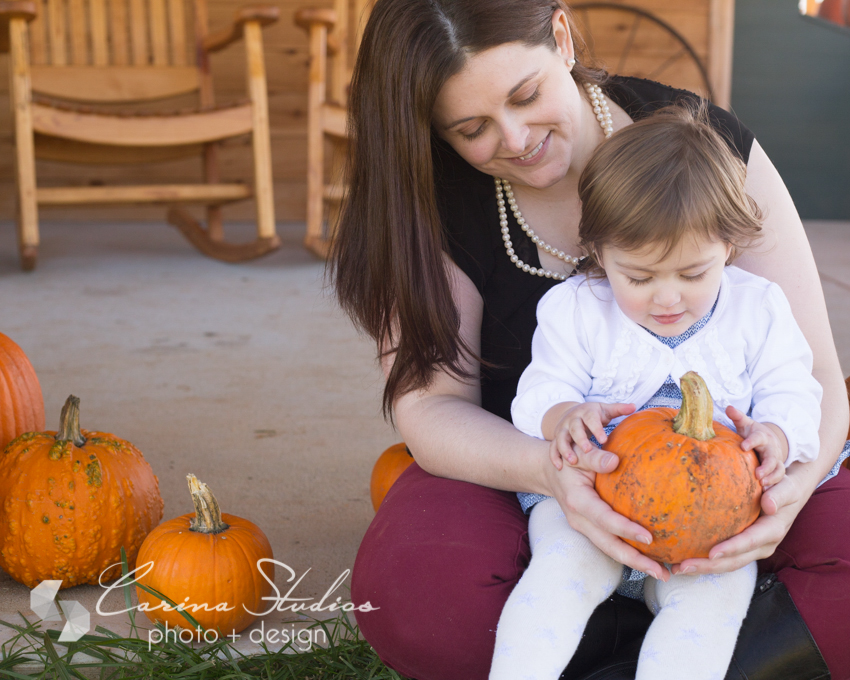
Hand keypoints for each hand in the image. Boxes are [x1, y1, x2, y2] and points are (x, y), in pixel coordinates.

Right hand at [543, 445, 669, 581]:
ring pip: (610, 549)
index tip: (649, 537)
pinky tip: (649, 556)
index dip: (626, 530)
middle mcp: (579, 520)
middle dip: (635, 561)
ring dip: (635, 562)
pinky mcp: (590, 529)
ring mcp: (584, 527)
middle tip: (662, 572)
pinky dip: (629, 552)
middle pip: (608, 546)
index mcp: (578, 502)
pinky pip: (610, 543)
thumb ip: (594, 457)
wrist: (549, 472)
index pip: (604, 519)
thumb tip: (614, 461)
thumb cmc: (568, 460)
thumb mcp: (577, 454)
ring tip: (662, 571)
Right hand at [550, 402, 635, 469]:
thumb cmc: (593, 415)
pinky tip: (560, 467)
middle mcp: (572, 420)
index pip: (591, 419)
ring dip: (565, 449)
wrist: (571, 413)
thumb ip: (619, 409)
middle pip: (575, 428)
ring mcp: (563, 429)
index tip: (604, 440)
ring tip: (573, 461)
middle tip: (587, 450)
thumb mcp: (605, 410)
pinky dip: (554, 456)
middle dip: (580, 439)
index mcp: (586, 412)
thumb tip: (634, 407)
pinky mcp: (556, 438)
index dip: (596, 429)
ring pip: (561, 438)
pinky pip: (552, 447)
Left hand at [670, 465, 806, 575]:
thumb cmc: (784, 488)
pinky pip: (725, 559)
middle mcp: (763, 546)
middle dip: (709, 566)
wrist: (790, 495)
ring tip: (677, 568)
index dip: (731, 549)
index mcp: (772, 531)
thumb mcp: (787, 488)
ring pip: (727, 564)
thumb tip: (769, 505)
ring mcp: (753, 550)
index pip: (749, 542)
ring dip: (703, 568)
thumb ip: (780, 494)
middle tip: (683, 566)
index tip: (712, 554)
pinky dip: (706, 562)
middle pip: (734, 561)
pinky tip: (684, 560)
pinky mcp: (744, 549)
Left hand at [725, 405, 787, 487]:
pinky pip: (778, 479)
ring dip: (772, 478)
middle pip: (772, 458)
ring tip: (762, 486)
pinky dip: (773, 485)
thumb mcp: (746, 424)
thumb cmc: (752, 433)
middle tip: (757, 475)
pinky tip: (764, 493)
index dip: (751, 441)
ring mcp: (776, 461)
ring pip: (778, 470)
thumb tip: (728, 407)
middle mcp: (771, 449)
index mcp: (762, 437)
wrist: (770, 440)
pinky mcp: (776, 470)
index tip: (743, 446)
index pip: (757, 438)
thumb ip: (738, 417)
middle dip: (766, 466)